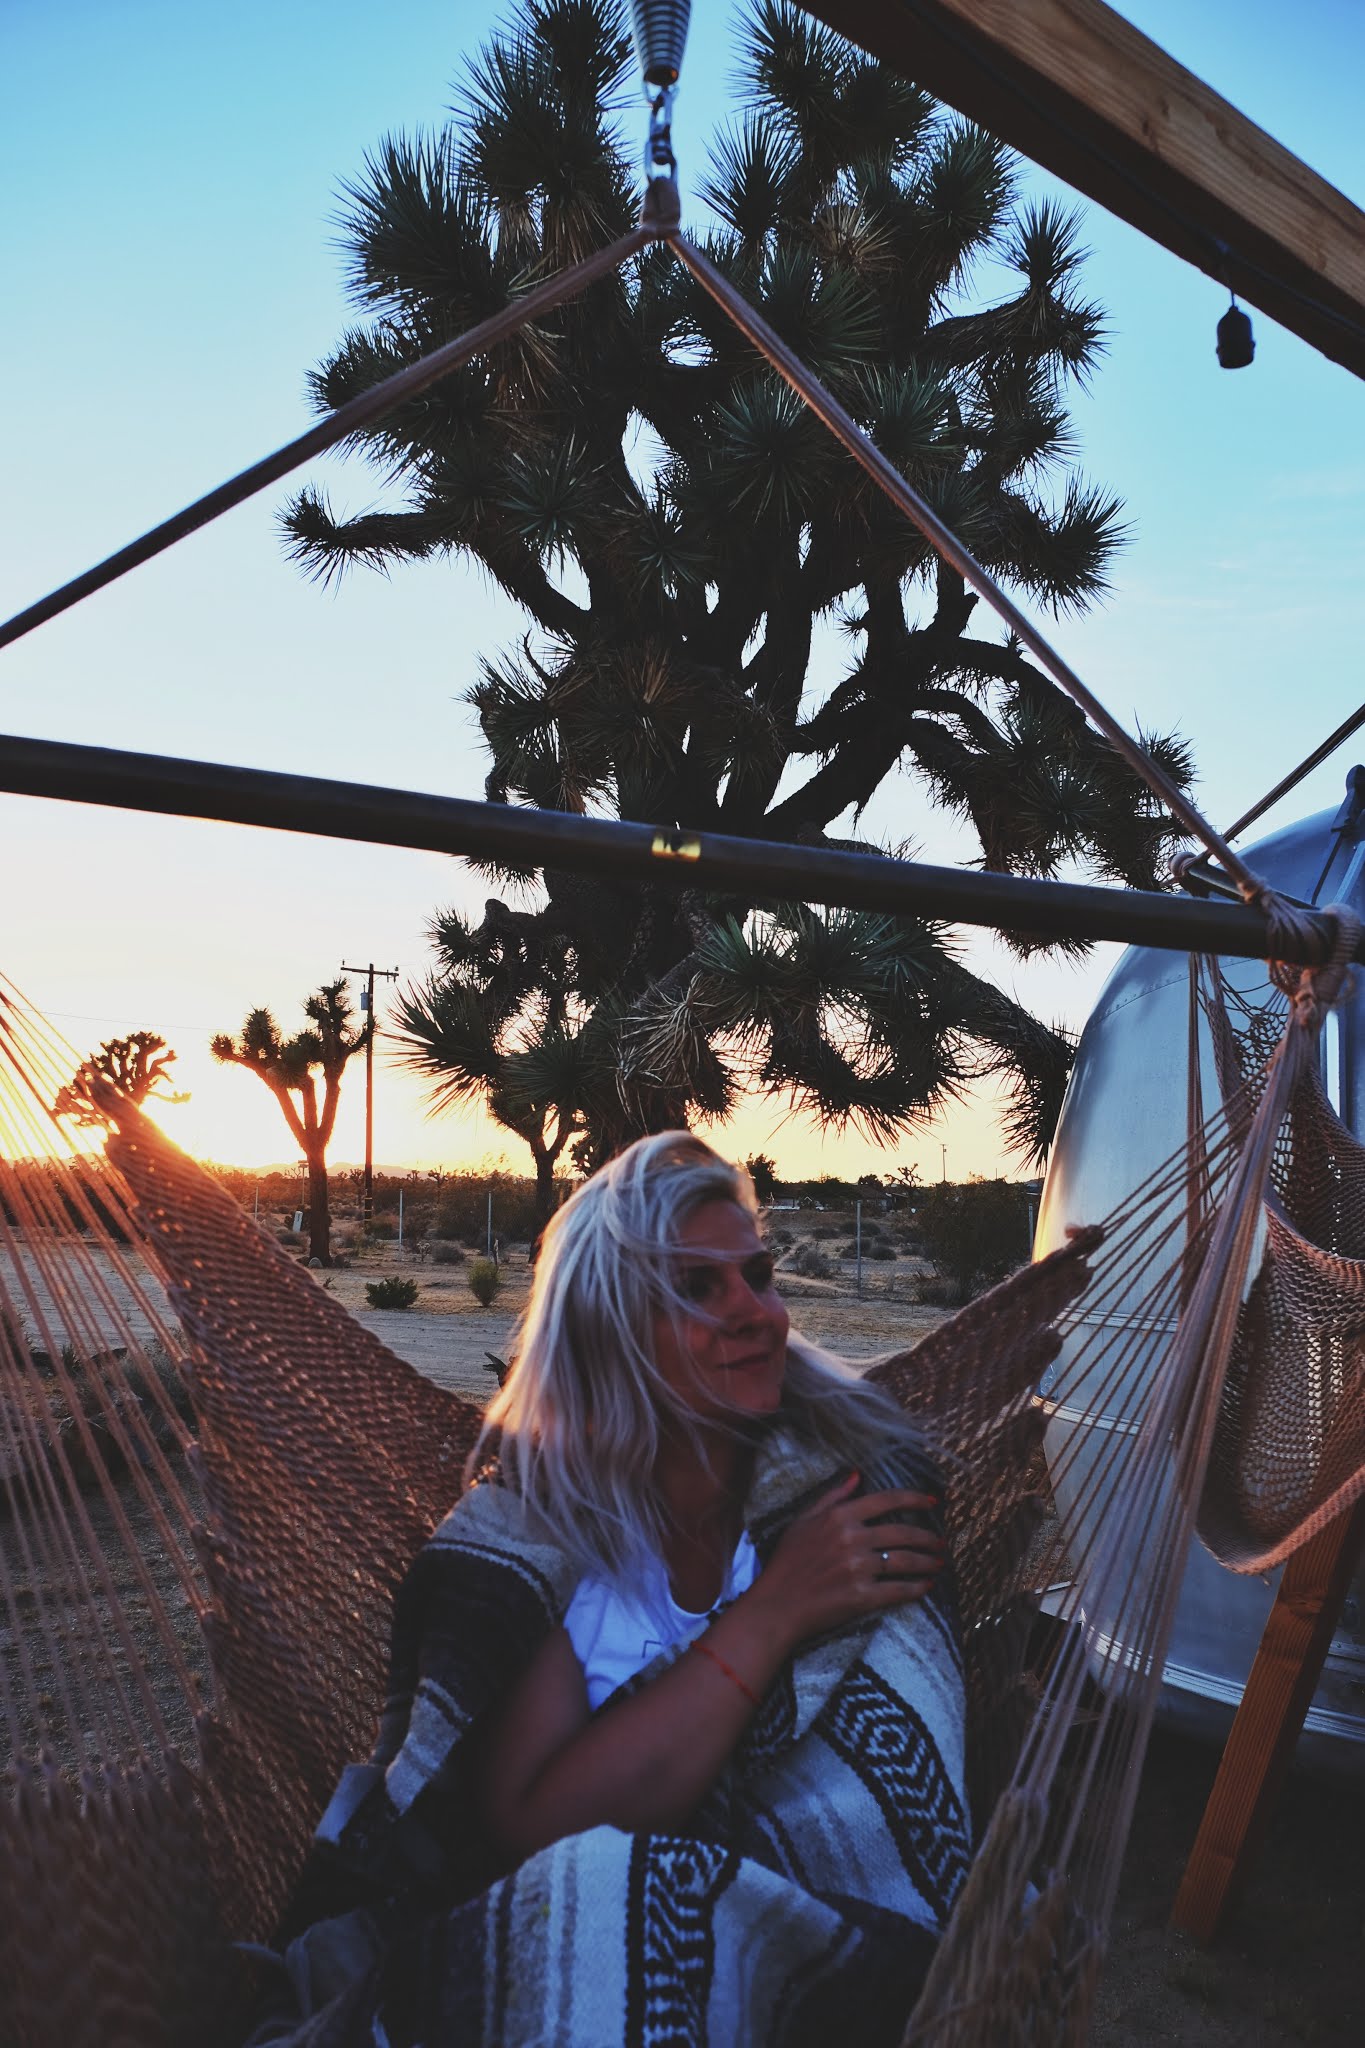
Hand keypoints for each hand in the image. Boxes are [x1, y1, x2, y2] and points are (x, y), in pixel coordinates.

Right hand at [750, 1471, 946, 1651]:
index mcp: (839, 1517)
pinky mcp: (861, 1596)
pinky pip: (898, 1590)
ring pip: (905, 1561)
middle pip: (902, 1532)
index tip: (931, 1502)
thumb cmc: (786, 1562)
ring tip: (938, 1563)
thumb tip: (857, 1475)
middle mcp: (851, 1539)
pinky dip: (916, 1589)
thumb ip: (832, 1497)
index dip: (913, 1499)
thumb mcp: (802, 1520)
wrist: (776, 1605)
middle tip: (940, 1542)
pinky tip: (925, 1587)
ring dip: (927, 1562)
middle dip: (927, 1537)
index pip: (886, 1500)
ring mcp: (858, 1568)